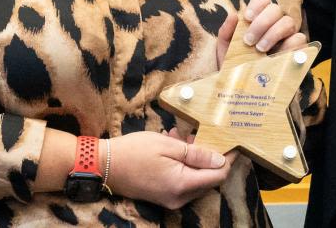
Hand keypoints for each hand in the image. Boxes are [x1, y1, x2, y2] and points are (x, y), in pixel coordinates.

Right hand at [105, 131, 233, 208]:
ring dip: (193, 158)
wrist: (103, 165)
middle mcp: (179, 197)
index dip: (228, 159)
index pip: (218, 175)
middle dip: (207, 156)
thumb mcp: (168, 146)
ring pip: (195, 179)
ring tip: (179, 137)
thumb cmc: (134, 151)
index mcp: (182, 184)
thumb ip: (197, 154)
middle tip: (196, 134)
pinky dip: (183, 165)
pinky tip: (172, 147)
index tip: (232, 142)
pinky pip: (182, 181)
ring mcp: (170, 199)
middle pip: (208, 179)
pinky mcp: (163, 196)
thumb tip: (221, 159)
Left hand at [216, 0, 307, 66]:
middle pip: (276, 9)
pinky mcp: (297, 52)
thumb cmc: (236, 69)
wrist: (245, 95)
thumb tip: (233, 14)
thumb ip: (226, 33)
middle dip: (262, 22)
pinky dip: (289, 44)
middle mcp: (274, 26)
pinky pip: (300, 39)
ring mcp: (287, 38)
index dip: (257, 5)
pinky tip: (276, 56)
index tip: (247, 18)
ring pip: (289, 22)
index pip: (263, 2)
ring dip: (273, 33)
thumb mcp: (225, 52)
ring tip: (260, 50)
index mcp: (258, 21)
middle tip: (249, 40)